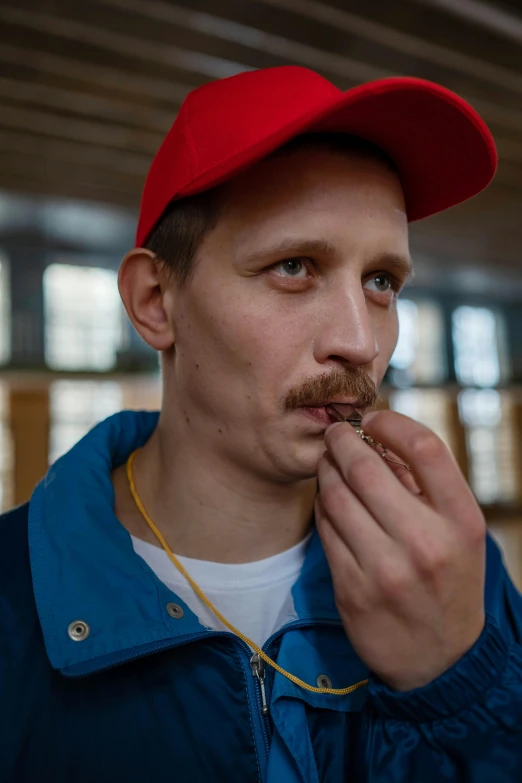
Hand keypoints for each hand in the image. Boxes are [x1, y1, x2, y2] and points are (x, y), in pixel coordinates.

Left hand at [315, 410, 485, 691]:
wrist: (440, 659)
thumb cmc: (449, 579)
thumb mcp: (458, 532)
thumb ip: (425, 486)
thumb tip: (376, 438)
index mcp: (461, 521)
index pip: (425, 448)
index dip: (391, 422)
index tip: (373, 419)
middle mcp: (425, 543)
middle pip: (366, 468)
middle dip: (341, 441)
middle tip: (335, 434)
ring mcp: (385, 569)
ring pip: (336, 496)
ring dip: (326, 471)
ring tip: (329, 464)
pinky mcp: (352, 589)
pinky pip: (324, 529)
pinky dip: (322, 506)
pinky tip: (329, 502)